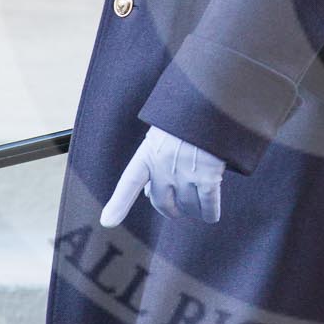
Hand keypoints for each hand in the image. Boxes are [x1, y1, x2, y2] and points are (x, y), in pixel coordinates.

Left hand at [100, 125, 224, 226]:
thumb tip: (149, 194)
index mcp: (149, 152)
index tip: (108, 221)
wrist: (215, 102)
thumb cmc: (190, 116)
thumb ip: (155, 162)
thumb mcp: (164, 134)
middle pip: (162, 203)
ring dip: (193, 210)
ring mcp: (186, 173)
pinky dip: (210, 213)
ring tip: (198, 206)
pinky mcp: (209, 177)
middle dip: (170, 210)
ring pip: (188, 207)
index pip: (130, 181)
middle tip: (176, 211)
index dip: (119, 203)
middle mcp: (164, 166)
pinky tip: (210, 215)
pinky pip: (208, 206)